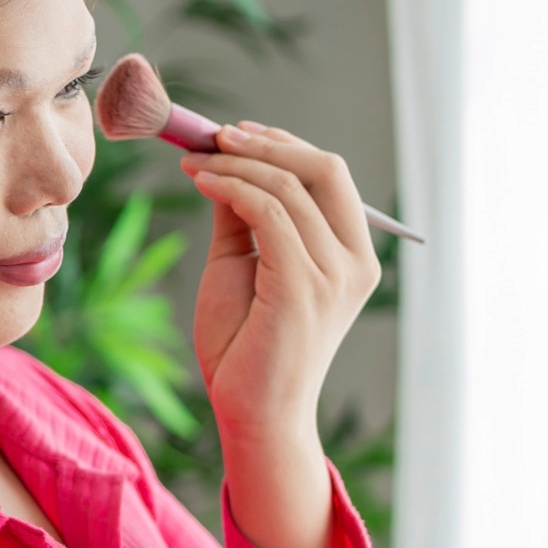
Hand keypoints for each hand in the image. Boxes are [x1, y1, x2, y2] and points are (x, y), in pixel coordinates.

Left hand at [181, 124, 381, 547]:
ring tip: (192, 162)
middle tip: (214, 135)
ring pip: (289, 187)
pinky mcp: (304, 288)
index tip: (234, 133)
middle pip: (323, 169)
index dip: (283, 144)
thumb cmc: (244, 346)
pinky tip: (202, 184)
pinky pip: (269, 214)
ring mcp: (334, 275)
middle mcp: (356, 262)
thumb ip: (243, 216)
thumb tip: (227, 160)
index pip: (330, 175)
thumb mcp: (243, 265)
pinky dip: (231, 189)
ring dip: (235, 164)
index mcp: (352, 255)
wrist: (249, 414)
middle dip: (265, 143)